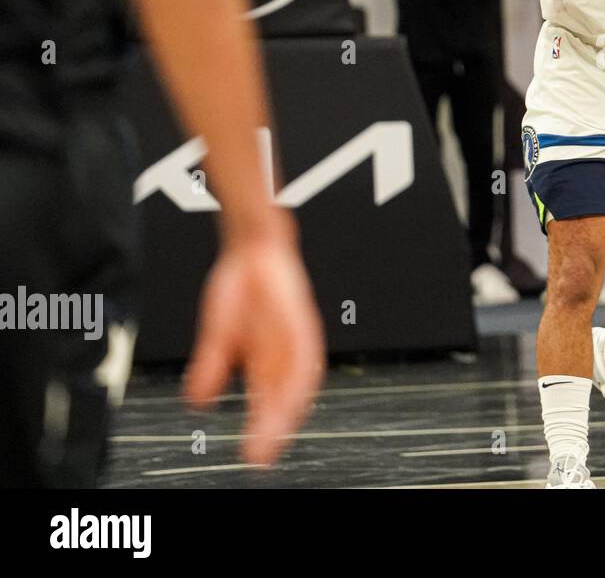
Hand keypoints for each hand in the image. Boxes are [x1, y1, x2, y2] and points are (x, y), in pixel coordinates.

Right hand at [183, 229, 324, 465]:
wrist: (254, 246)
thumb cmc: (239, 287)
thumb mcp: (218, 332)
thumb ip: (211, 366)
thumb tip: (197, 403)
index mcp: (267, 360)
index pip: (269, 401)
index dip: (263, 429)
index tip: (252, 456)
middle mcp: (286, 354)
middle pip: (284, 399)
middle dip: (272, 430)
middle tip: (258, 459)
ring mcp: (297, 339)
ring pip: (296, 384)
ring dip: (286, 412)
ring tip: (271, 438)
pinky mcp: (303, 323)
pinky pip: (306, 356)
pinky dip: (299, 379)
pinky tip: (293, 398)